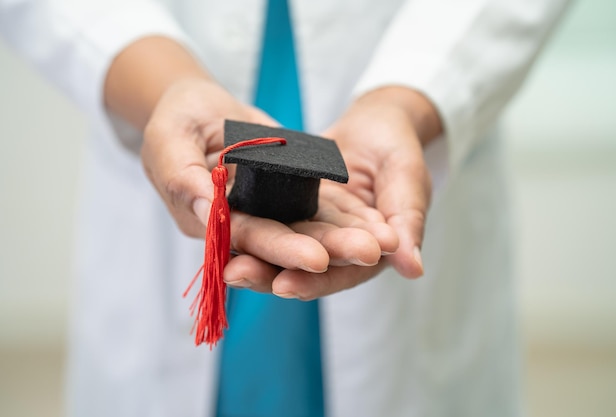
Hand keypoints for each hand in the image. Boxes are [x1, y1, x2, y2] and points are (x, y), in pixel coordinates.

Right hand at [142, 77, 398, 277]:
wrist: (198, 107)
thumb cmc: (173, 121)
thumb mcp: (167, 139)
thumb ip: (180, 175)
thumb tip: (204, 205)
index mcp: (208, 221)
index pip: (247, 240)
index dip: (280, 250)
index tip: (317, 259)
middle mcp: (242, 224)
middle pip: (286, 242)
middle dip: (326, 249)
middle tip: (367, 252)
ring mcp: (267, 210)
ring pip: (308, 229)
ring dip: (343, 238)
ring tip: (380, 242)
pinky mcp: (286, 194)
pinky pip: (318, 206)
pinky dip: (346, 216)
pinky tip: (377, 221)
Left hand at [223, 87, 441, 298]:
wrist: (377, 120)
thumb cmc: (399, 146)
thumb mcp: (407, 178)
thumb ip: (409, 220)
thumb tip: (413, 268)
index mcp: (371, 251)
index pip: (341, 273)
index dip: (314, 282)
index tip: (284, 285)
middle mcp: (338, 249)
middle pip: (303, 270)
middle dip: (270, 274)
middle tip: (237, 274)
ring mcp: (314, 230)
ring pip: (281, 250)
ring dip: (253, 257)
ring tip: (224, 263)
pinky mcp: (294, 210)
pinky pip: (269, 221)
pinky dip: (248, 226)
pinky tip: (221, 228)